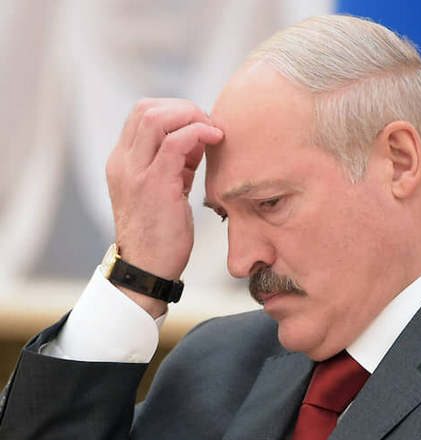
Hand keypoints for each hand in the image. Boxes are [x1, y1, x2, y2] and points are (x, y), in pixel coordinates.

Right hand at [105, 98, 223, 313]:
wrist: (147, 268)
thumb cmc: (161, 232)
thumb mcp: (165, 188)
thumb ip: (177, 161)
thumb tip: (200, 138)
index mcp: (123, 161)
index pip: (142, 113)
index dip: (175, 111)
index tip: (200, 125)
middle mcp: (123, 162)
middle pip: (147, 108)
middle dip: (184, 108)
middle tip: (210, 124)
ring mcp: (136, 172)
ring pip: (156, 117)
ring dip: (191, 116)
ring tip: (214, 131)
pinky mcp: (154, 184)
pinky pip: (174, 142)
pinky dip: (198, 132)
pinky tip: (216, 138)